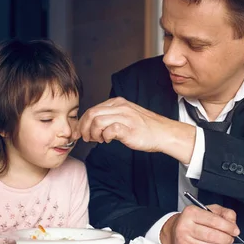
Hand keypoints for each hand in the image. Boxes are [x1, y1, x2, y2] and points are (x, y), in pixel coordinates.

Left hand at [75, 97, 195, 162]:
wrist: (163, 133)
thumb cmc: (145, 128)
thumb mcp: (125, 116)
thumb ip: (111, 117)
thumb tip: (92, 126)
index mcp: (118, 103)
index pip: (92, 109)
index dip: (83, 122)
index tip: (80, 132)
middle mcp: (120, 107)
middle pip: (91, 114)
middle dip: (84, 128)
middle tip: (86, 138)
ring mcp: (125, 117)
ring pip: (97, 121)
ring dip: (93, 133)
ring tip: (98, 140)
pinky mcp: (129, 128)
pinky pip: (110, 130)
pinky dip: (105, 136)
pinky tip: (108, 141)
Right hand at [161, 204, 238, 243]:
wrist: (173, 231)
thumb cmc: (193, 220)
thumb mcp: (207, 209)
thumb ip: (223, 213)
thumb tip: (233, 224)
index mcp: (191, 213)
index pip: (214, 221)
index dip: (228, 227)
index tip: (235, 230)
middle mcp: (185, 227)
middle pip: (212, 236)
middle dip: (226, 238)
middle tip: (231, 237)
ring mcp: (184, 241)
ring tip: (224, 242)